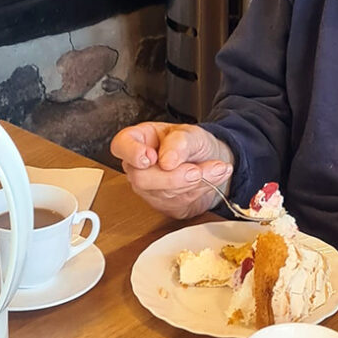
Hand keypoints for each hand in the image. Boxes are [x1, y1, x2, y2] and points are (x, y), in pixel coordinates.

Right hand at [109, 121, 234, 218]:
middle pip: (141, 178)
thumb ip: (179, 142)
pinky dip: (200, 190)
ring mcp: (148, 188)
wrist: (210, 160)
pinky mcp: (163, 204)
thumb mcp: (191, 133)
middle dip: (174, 177)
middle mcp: (138, 165)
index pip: (121, 145)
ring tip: (216, 168)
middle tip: (196, 170)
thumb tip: (167, 160)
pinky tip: (213, 178)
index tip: (150, 157)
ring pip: (163, 194)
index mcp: (139, 139)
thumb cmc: (193, 143)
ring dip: (195, 183)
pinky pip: (178, 203)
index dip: (132, 153)